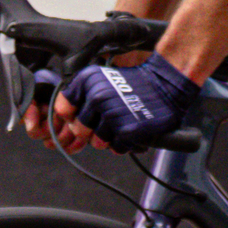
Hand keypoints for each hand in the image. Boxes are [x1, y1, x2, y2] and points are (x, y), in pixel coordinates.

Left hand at [57, 50, 199, 150]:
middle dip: (91, 130)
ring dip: (109, 138)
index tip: (83, 116)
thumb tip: (64, 119)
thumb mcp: (100, 80)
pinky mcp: (126, 131)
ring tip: (122, 124)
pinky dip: (124, 143)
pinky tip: (131, 130)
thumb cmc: (133, 84)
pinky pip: (116, 148)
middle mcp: (97, 97)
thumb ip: (79, 96)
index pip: (63, 109)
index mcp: (87, 81)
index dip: (71, 117)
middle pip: (79, 130)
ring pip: (97, 142)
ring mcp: (112, 115)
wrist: (165, 86)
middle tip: (107, 121)